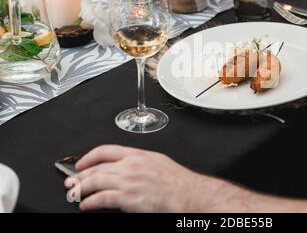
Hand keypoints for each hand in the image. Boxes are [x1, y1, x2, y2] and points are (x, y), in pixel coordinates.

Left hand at [64, 145, 204, 211]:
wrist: (186, 193)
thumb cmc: (176, 180)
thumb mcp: (157, 162)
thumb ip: (139, 162)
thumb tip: (125, 167)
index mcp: (137, 154)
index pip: (105, 151)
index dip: (89, 157)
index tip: (81, 163)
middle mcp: (129, 166)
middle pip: (97, 168)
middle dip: (80, 176)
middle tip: (71, 181)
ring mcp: (127, 181)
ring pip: (95, 182)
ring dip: (81, 189)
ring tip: (74, 195)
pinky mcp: (127, 198)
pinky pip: (101, 199)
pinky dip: (89, 202)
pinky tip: (86, 205)